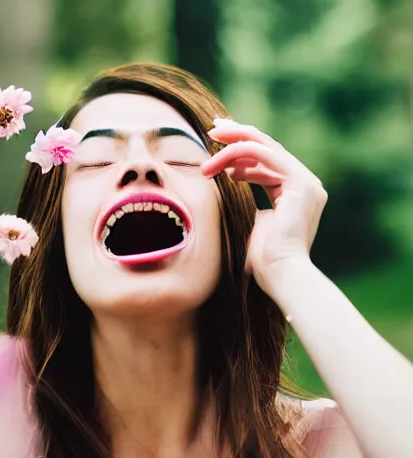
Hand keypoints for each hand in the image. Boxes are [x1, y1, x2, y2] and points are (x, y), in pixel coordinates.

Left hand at [201, 119, 326, 295]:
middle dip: (237, 134)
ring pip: (263, 148)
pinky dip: (238, 155)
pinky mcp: (301, 183)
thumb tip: (225, 186)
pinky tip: (216, 167)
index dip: (242, 149)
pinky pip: (265, 155)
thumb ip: (245, 201)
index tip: (216, 144)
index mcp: (294, 191)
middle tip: (213, 127)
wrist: (279, 275)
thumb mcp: (250, 222)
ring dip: (231, 147)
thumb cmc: (261, 259)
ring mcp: (306, 182)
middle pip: (267, 146)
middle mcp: (304, 183)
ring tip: (206, 154)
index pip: (267, 160)